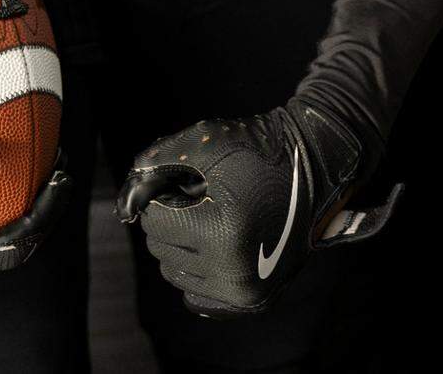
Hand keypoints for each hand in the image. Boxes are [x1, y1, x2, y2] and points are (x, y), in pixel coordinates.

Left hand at [115, 97, 401, 316]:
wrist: (313, 168)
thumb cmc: (259, 150)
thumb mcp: (207, 142)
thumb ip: (158, 159)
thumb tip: (129, 186)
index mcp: (224, 233)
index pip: (156, 224)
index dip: (159, 197)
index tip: (175, 183)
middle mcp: (235, 272)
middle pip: (163, 251)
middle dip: (168, 221)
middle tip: (191, 198)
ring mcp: (246, 292)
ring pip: (176, 275)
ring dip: (180, 246)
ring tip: (205, 217)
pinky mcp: (254, 301)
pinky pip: (198, 296)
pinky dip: (195, 272)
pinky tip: (211, 244)